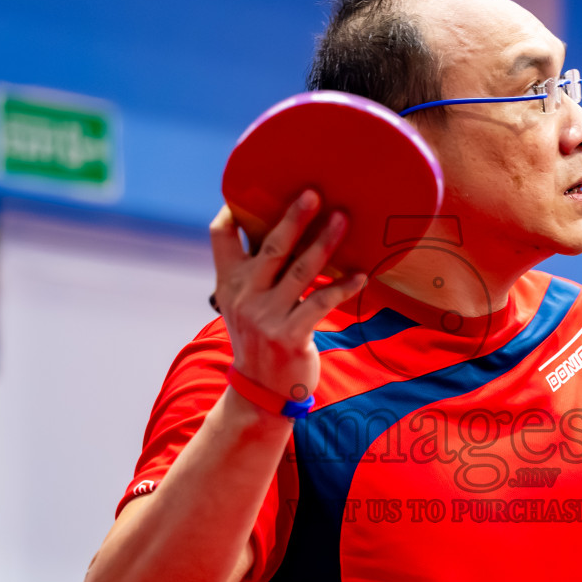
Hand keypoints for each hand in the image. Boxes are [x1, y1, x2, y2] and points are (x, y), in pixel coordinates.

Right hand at [208, 191, 366, 410]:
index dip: (233, 210)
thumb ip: (257, 272)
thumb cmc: (261, 339)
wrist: (261, 392)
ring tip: (343, 219)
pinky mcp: (289, 335)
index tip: (255, 188)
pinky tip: (361, 275)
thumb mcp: (245, 305)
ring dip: (325, 243)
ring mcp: (266, 316)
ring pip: (300, 270)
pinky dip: (343, 287)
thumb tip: (285, 229)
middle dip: (293, 217)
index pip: (220, 237)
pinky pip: (320, 302)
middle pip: (270, 246)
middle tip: (314, 192)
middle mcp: (244, 296)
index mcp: (229, 283)